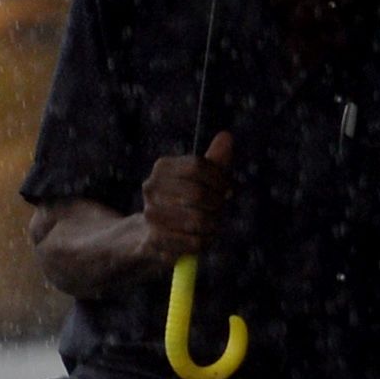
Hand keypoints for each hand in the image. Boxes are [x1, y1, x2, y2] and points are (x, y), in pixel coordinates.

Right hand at [139, 128, 233, 259]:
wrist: (151, 237)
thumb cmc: (182, 203)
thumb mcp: (200, 180)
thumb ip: (215, 161)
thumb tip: (226, 136)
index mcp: (162, 168)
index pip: (197, 166)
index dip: (220, 178)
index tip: (229, 189)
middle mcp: (151, 188)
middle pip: (197, 193)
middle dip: (217, 203)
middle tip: (220, 208)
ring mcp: (150, 215)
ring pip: (197, 220)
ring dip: (212, 224)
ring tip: (211, 225)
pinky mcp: (153, 242)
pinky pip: (192, 242)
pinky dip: (204, 242)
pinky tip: (202, 239)